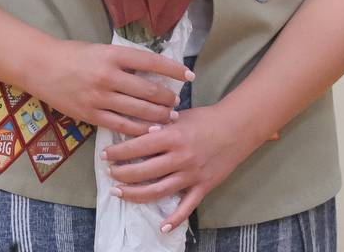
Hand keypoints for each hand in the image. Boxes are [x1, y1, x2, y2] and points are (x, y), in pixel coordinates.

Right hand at [24, 40, 191, 136]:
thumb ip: (125, 61)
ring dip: (158, 116)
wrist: (42, 67)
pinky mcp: (91, 115)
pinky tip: (150, 131)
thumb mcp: (102, 50)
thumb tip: (153, 72)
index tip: (189, 75)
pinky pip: (122, 126)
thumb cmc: (74, 55)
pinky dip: (139, 130)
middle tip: (177, 102)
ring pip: (139, 111)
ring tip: (169, 117)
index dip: (174, 70)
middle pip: (149, 90)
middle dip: (168, 99)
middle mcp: (109, 75)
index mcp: (113, 54)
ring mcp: (100, 97)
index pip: (152, 62)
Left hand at [101, 104, 269, 232]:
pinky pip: (187, 207)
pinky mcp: (204, 186)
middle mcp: (181, 157)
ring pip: (158, 191)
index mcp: (173, 136)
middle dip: (122, 175)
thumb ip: (158, 125)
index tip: (106, 155)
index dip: (118, 152)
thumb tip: (135, 133)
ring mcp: (192, 174)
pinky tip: (161, 227)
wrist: (238, 127)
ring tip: (120, 193)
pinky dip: (174, 219)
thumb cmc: (206, 119)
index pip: (138, 147)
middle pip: (144, 172)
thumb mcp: (179, 116)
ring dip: (135, 194)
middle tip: (109, 174)